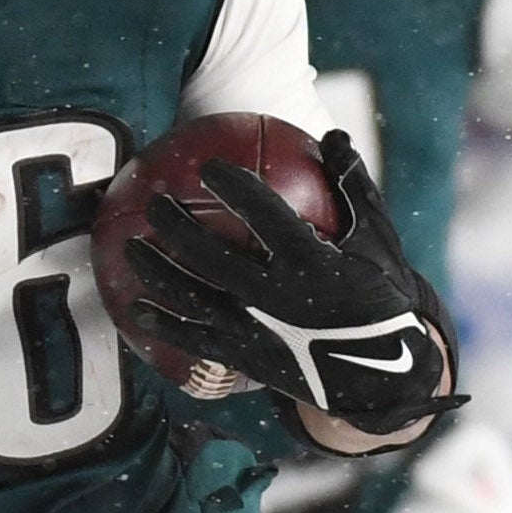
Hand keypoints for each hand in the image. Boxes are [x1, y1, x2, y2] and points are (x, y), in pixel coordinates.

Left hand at [118, 129, 459, 442]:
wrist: (382, 377)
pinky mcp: (246, 359)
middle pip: (209, 257)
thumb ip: (354, 188)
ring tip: (129, 248)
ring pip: (192, 299)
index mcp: (310, 263)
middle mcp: (275, 298)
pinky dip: (164, 325)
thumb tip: (333, 135)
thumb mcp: (378, 241)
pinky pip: (195, 341)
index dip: (232, 187)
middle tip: (152, 202)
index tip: (207, 167)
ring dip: (156, 272)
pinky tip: (136, 310)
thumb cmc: (381, 297)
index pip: (263, 215)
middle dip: (175, 226)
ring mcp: (256, 332)